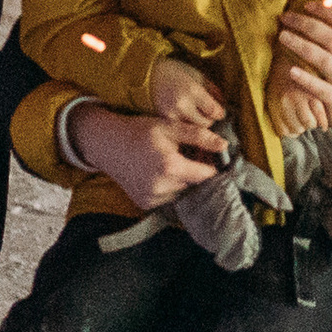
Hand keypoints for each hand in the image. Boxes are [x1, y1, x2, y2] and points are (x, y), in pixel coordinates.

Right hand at [67, 103, 225, 209]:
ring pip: (182, 191)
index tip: (207, 157)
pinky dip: (168, 187)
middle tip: (184, 155)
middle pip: (194, 183)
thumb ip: (199, 136)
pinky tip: (158, 173)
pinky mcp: (145, 204)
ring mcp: (152, 198)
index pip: (206, 175)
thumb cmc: (140, 131)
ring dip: (181, 180)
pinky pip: (167, 197)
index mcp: (170, 166)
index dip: (210, 165)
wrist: (108, 145)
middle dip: (194, 171)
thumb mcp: (170, 127)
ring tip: (169, 162)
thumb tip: (224, 145)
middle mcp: (161, 187)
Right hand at [149, 59, 226, 126]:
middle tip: (207, 116)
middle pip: (205, 124)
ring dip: (196, 127)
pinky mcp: (161, 123)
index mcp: (192, 90)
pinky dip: (183, 130)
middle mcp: (181, 105)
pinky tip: (183, 123)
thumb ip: (211, 90)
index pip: (214, 111)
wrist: (147, 75)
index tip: (219, 112)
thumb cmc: (175, 72)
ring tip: (194, 119)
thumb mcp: (196, 75)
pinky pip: (179, 132)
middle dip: (208, 120)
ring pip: (192, 131)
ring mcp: (170, 116)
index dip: (219, 113)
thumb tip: (223, 104)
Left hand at [273, 0, 331, 141]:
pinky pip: (321, 89)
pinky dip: (306, 79)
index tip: (307, 5)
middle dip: (307, 25)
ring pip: (325, 60)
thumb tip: (314, 15)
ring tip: (282, 37)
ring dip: (302, 46)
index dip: (328, 12)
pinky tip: (291, 71)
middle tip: (285, 18)